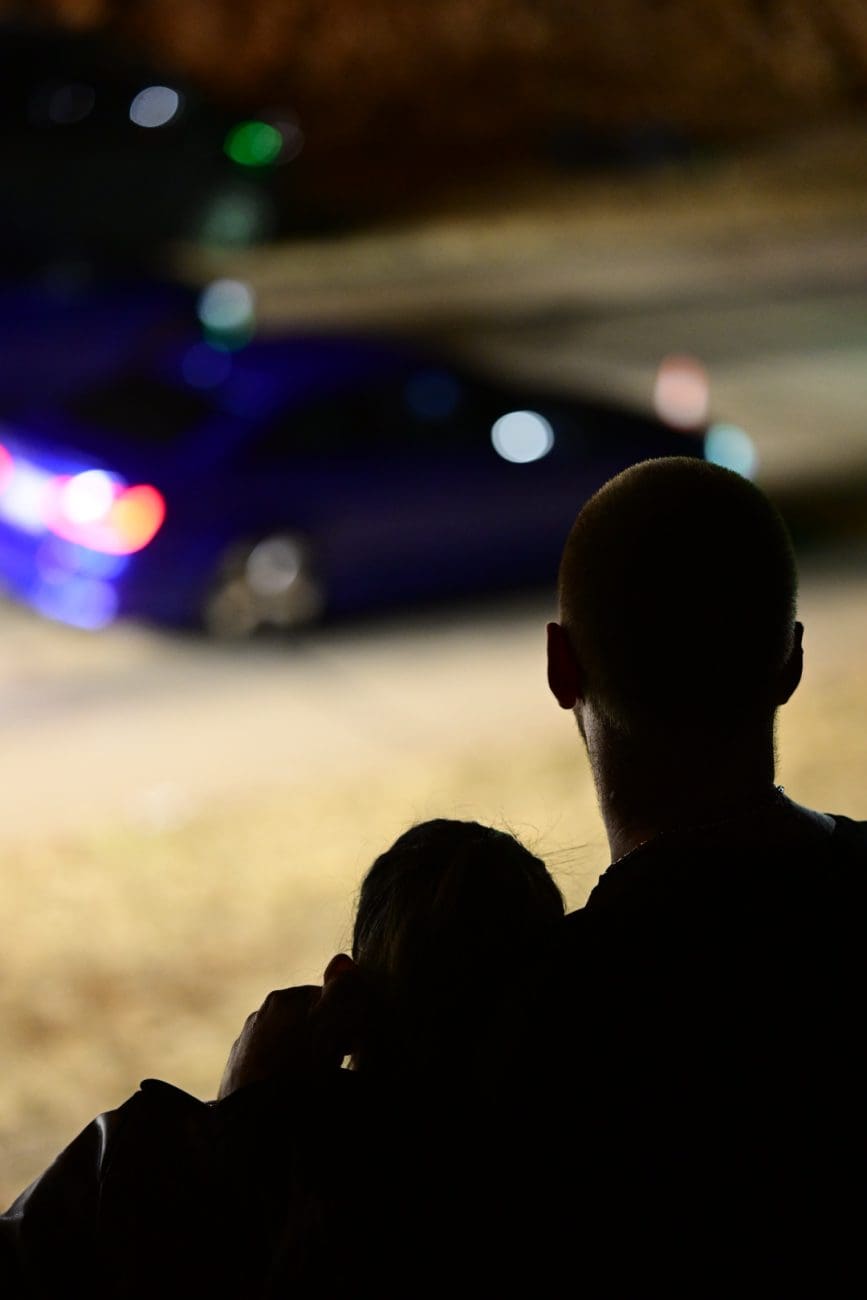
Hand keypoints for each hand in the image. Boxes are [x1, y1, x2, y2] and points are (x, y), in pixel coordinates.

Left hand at [217, 956, 370, 1098]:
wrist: (250, 1121)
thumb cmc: (296, 1071)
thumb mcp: (330, 1028)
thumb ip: (342, 992)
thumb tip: (343, 960)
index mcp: (283, 999)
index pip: (327, 999)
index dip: (345, 1022)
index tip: (350, 1048)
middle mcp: (259, 1015)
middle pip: (306, 1021)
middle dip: (323, 1040)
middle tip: (333, 1069)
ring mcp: (245, 1045)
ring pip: (288, 1045)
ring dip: (303, 1059)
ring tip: (312, 1087)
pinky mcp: (236, 1075)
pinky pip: (270, 1069)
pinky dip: (282, 1077)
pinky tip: (289, 1097)